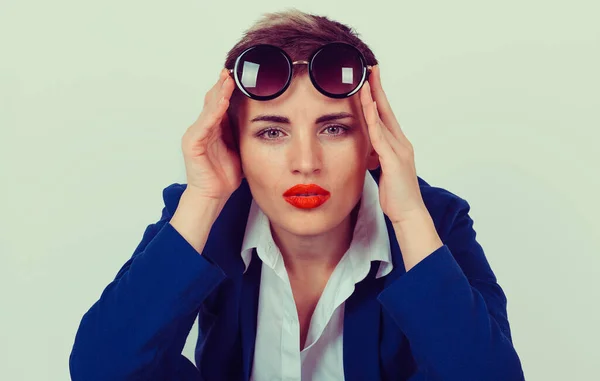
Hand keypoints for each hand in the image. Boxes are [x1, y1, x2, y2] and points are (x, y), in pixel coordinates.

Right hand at [180, 69, 241, 201]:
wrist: (214, 195)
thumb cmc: (225, 175)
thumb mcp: (238, 147)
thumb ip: (241, 132)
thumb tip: (257, 118)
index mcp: (213, 129)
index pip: (219, 103)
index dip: (228, 90)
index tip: (238, 76)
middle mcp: (202, 128)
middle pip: (212, 101)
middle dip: (222, 86)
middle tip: (231, 71)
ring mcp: (195, 134)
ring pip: (209, 109)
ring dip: (219, 94)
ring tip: (228, 80)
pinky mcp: (192, 143)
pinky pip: (204, 124)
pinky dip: (213, 112)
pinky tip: (222, 102)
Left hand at [360, 65, 427, 224]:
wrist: (409, 214)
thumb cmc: (395, 195)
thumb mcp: (381, 171)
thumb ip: (376, 157)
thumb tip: (367, 150)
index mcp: (397, 145)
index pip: (385, 115)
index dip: (377, 97)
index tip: (370, 79)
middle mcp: (400, 143)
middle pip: (386, 110)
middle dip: (378, 88)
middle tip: (371, 68)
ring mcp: (398, 150)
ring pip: (383, 119)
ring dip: (373, 99)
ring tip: (364, 81)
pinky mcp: (394, 160)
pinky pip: (380, 136)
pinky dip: (372, 120)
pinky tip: (366, 107)